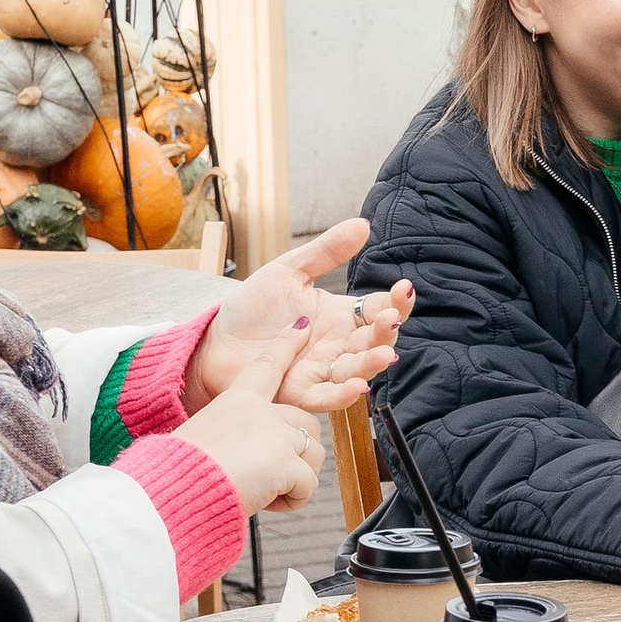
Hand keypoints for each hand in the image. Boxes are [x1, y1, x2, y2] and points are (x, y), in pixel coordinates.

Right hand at [175, 335, 322, 516]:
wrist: (173, 492)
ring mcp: (276, 433)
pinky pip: (308, 486)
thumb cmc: (180, 473)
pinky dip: (291, 501)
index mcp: (236, 400)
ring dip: (294, 481)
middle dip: (298, 454)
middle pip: (306, 424)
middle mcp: (260, 410)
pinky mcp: (286, 461)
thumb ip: (234, 437)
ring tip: (261, 490)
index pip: (267, 367)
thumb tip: (247, 457)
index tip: (302, 326)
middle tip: (266, 476)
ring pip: (313, 456)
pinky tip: (264, 500)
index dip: (286, 346)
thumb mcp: (204, 439)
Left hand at [186, 218, 406, 418]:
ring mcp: (320, 370)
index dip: (395, 302)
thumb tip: (363, 224)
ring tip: (385, 354)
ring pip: (356, 370)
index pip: (377, 309)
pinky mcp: (298, 391)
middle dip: (386, 331)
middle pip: (373, 341)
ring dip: (372, 363)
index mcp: (339, 316)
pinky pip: (326, 397)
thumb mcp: (290, 271)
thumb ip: (326, 252)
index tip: (403, 289)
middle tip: (390, 318)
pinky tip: (358, 386)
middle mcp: (336, 345)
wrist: (217, 338)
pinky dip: (343, 395)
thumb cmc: (254, 307)